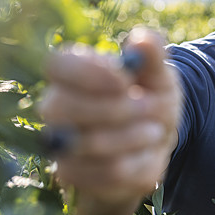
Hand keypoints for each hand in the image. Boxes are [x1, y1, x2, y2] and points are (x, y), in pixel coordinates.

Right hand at [39, 28, 180, 214]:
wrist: (153, 144)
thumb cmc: (150, 98)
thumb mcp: (159, 74)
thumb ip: (152, 54)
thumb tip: (141, 39)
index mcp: (70, 72)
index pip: (56, 65)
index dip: (88, 73)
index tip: (124, 80)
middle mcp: (55, 106)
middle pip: (63, 107)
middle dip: (117, 109)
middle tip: (150, 106)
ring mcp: (61, 143)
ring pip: (90, 144)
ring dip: (133, 137)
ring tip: (155, 130)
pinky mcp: (74, 175)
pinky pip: (106, 173)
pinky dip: (138, 164)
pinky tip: (147, 154)